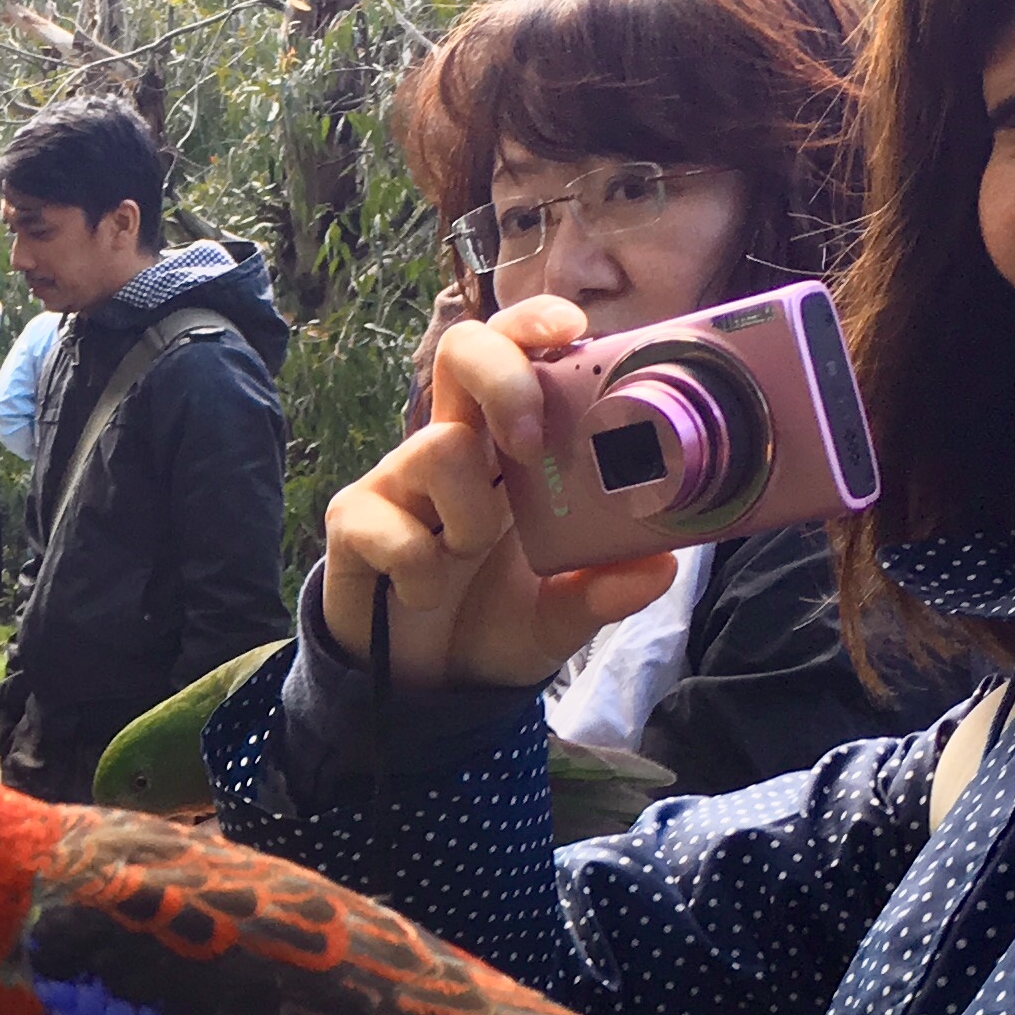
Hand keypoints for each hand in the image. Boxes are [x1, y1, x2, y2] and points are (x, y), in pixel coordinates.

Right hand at [322, 292, 674, 694]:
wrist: (422, 688)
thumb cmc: (492, 624)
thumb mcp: (560, 616)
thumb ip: (602, 592)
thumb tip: (659, 568)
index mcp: (509, 452)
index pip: (519, 357)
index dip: (536, 326)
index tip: (574, 330)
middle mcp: (454, 447)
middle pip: (463, 352)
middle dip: (502, 375)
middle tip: (529, 440)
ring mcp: (400, 480)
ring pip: (438, 446)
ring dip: (468, 514)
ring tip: (465, 558)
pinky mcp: (354, 522)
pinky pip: (385, 523)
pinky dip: (416, 569)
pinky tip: (421, 595)